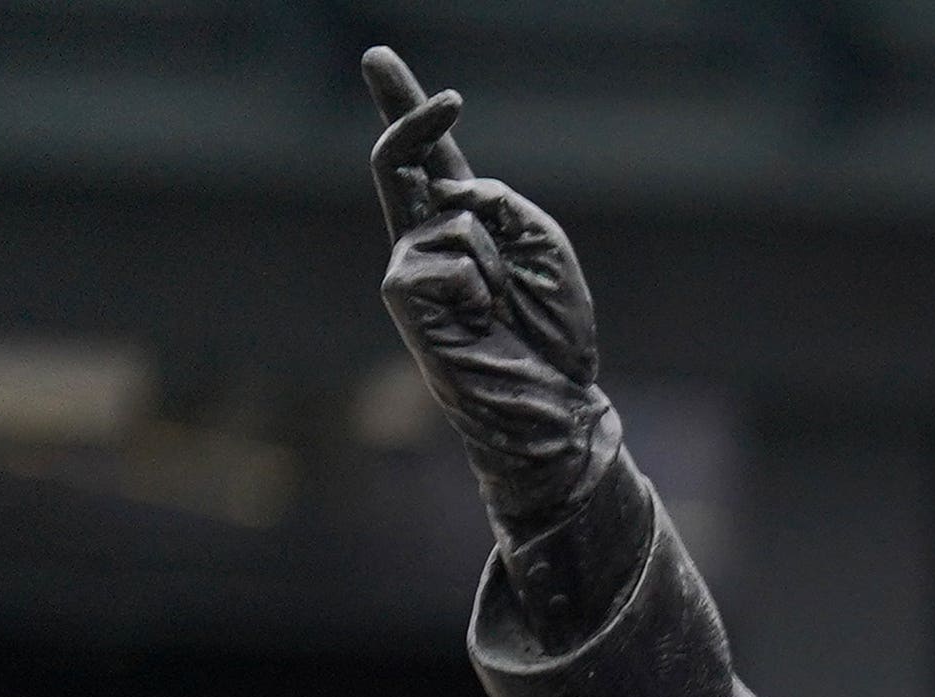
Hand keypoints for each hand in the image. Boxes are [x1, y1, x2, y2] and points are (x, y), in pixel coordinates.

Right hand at [362, 49, 619, 542]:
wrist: (553, 403)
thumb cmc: (552, 333)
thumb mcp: (544, 250)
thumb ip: (504, 207)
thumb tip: (455, 194)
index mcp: (464, 228)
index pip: (428, 162)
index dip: (409, 112)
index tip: (382, 61)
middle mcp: (426, 242)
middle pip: (398, 161)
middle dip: (400, 110)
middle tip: (380, 56)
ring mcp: (408, 267)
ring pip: (455, 219)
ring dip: (497, 261)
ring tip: (502, 307)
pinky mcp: (401, 295)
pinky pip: (446, 256)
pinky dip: (479, 283)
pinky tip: (481, 319)